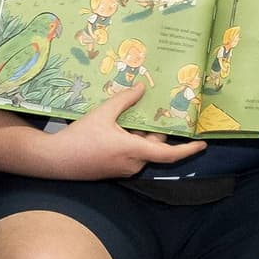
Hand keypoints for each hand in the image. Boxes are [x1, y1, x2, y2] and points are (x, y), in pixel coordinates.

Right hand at [49, 80, 202, 180]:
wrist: (55, 159)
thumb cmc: (80, 137)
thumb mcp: (103, 113)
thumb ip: (124, 100)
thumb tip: (141, 88)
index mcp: (134, 150)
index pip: (169, 154)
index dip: (188, 150)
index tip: (203, 144)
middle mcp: (133, 163)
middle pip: (154, 146)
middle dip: (155, 129)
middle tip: (158, 109)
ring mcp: (123, 169)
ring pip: (142, 150)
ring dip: (141, 134)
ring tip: (134, 113)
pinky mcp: (114, 170)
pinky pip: (131, 155)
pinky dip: (131, 141)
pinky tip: (119, 126)